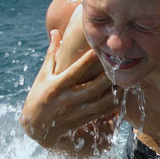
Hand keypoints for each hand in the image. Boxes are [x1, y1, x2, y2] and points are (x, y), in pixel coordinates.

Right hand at [19, 29, 119, 152]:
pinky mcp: (82, 121)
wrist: (36, 127)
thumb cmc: (38, 96)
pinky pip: (102, 112)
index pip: (75, 72)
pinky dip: (114, 104)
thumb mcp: (43, 75)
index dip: (87, 61)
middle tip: (119, 64)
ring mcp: (75, 112)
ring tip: (124, 79)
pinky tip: (121, 94)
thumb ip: (52, 54)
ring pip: (101, 102)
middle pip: (93, 88)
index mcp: (56, 86)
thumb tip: (55, 31)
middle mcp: (67, 100)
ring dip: (115, 91)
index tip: (98, 49)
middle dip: (108, 77)